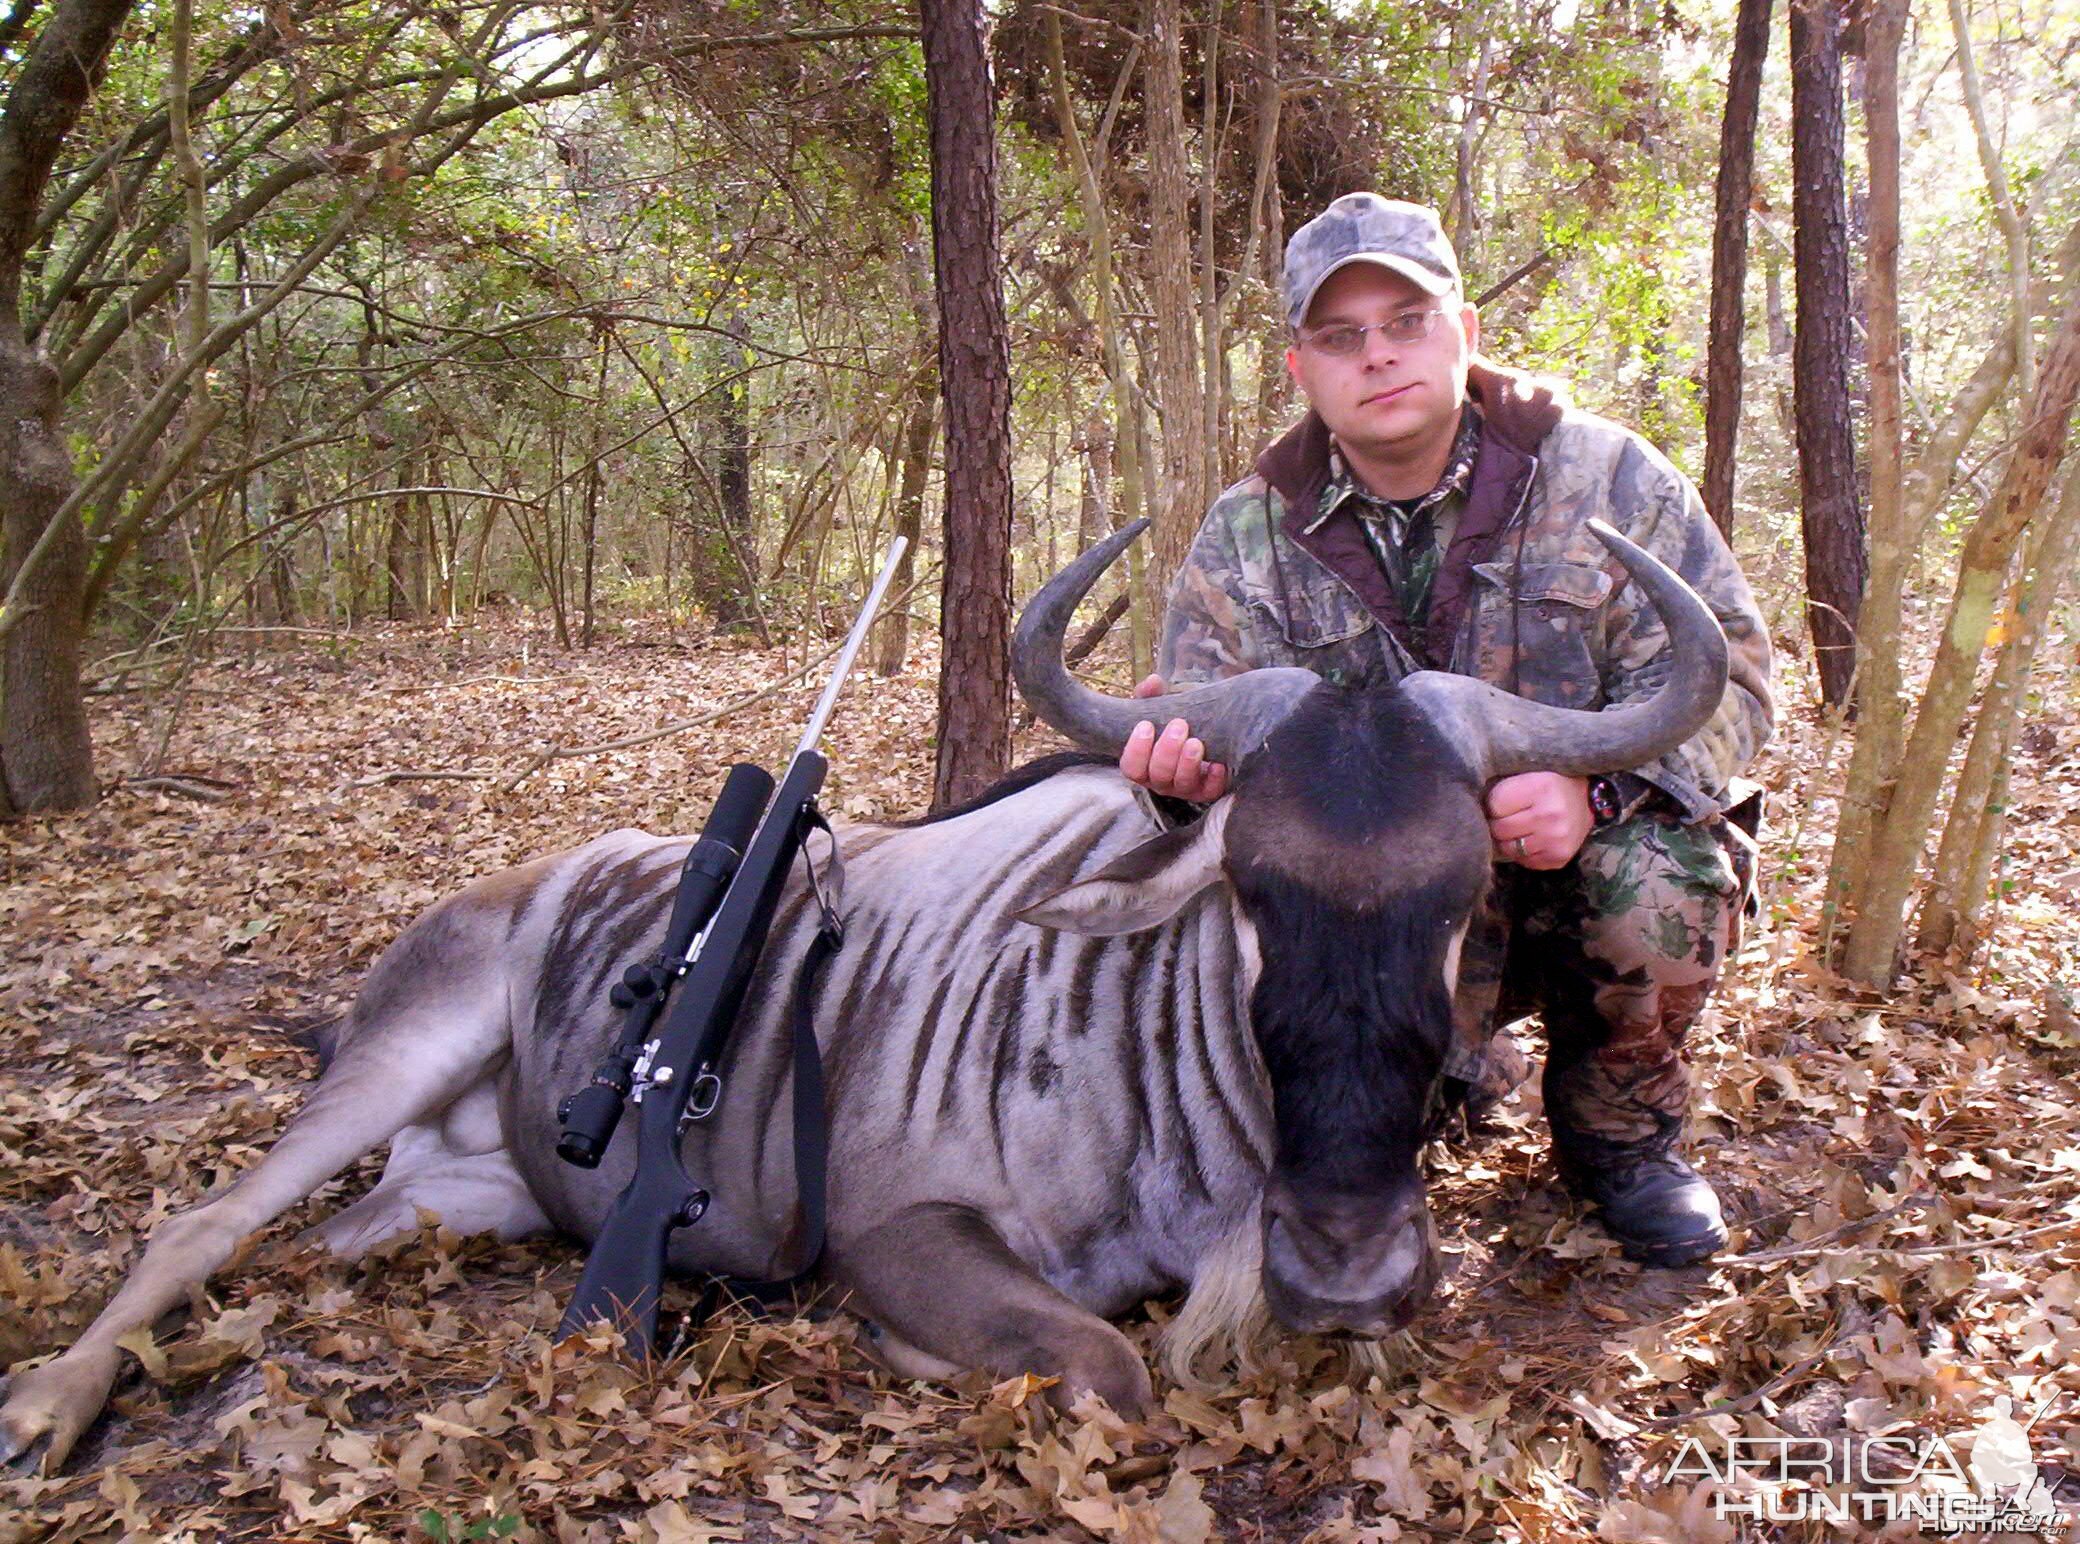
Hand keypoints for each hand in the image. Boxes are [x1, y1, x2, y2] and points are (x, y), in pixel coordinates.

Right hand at [1118, 675, 1230, 801]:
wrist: (1198, 735)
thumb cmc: (1169, 724)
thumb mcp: (1156, 709)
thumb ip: (1150, 695)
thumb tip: (1153, 682)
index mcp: (1143, 765)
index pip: (1131, 768)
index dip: (1137, 749)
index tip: (1146, 725)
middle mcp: (1160, 781)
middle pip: (1158, 775)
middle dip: (1167, 751)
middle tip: (1179, 725)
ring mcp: (1183, 788)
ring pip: (1182, 784)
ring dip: (1188, 763)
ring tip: (1196, 742)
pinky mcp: (1206, 791)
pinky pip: (1209, 792)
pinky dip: (1214, 779)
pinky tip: (1218, 763)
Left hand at [1486, 771, 1592, 869]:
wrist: (1587, 800)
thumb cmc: (1549, 783)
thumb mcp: (1528, 773)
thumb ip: (1502, 787)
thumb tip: (1471, 808)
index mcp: (1541, 787)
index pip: (1495, 805)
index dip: (1494, 804)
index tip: (1502, 801)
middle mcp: (1551, 815)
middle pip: (1500, 829)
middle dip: (1498, 823)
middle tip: (1508, 817)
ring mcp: (1556, 839)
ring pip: (1509, 849)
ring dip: (1508, 840)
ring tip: (1519, 828)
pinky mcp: (1559, 858)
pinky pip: (1524, 861)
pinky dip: (1523, 853)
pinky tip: (1532, 839)